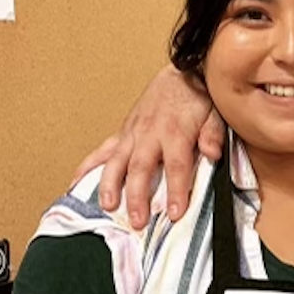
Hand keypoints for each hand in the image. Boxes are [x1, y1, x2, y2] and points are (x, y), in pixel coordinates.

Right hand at [69, 65, 222, 228]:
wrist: (183, 73)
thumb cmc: (199, 97)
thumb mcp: (215, 112)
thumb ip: (213, 133)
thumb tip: (212, 153)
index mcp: (175, 131)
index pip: (176, 166)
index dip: (175, 190)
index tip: (175, 212)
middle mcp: (149, 133)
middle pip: (141, 168)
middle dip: (137, 196)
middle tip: (137, 220)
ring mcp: (133, 133)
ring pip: (116, 161)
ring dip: (109, 185)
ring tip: (107, 207)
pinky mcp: (124, 133)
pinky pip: (102, 151)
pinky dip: (87, 167)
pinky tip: (77, 184)